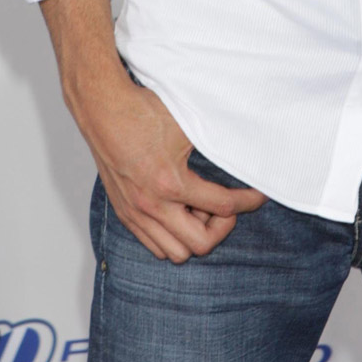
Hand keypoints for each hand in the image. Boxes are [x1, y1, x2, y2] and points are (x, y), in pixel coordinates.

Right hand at [78, 72, 268, 263]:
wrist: (103, 108)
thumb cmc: (143, 111)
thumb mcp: (188, 124)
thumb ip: (217, 143)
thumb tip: (246, 150)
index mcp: (170, 183)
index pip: (223, 207)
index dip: (248, 202)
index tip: (259, 195)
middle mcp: (151, 205)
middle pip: (200, 244)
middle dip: (221, 227)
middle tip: (225, 205)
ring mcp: (135, 213)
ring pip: (175, 253)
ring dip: (194, 235)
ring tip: (199, 208)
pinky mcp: (124, 212)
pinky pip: (153, 245)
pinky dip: (172, 237)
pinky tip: (179, 211)